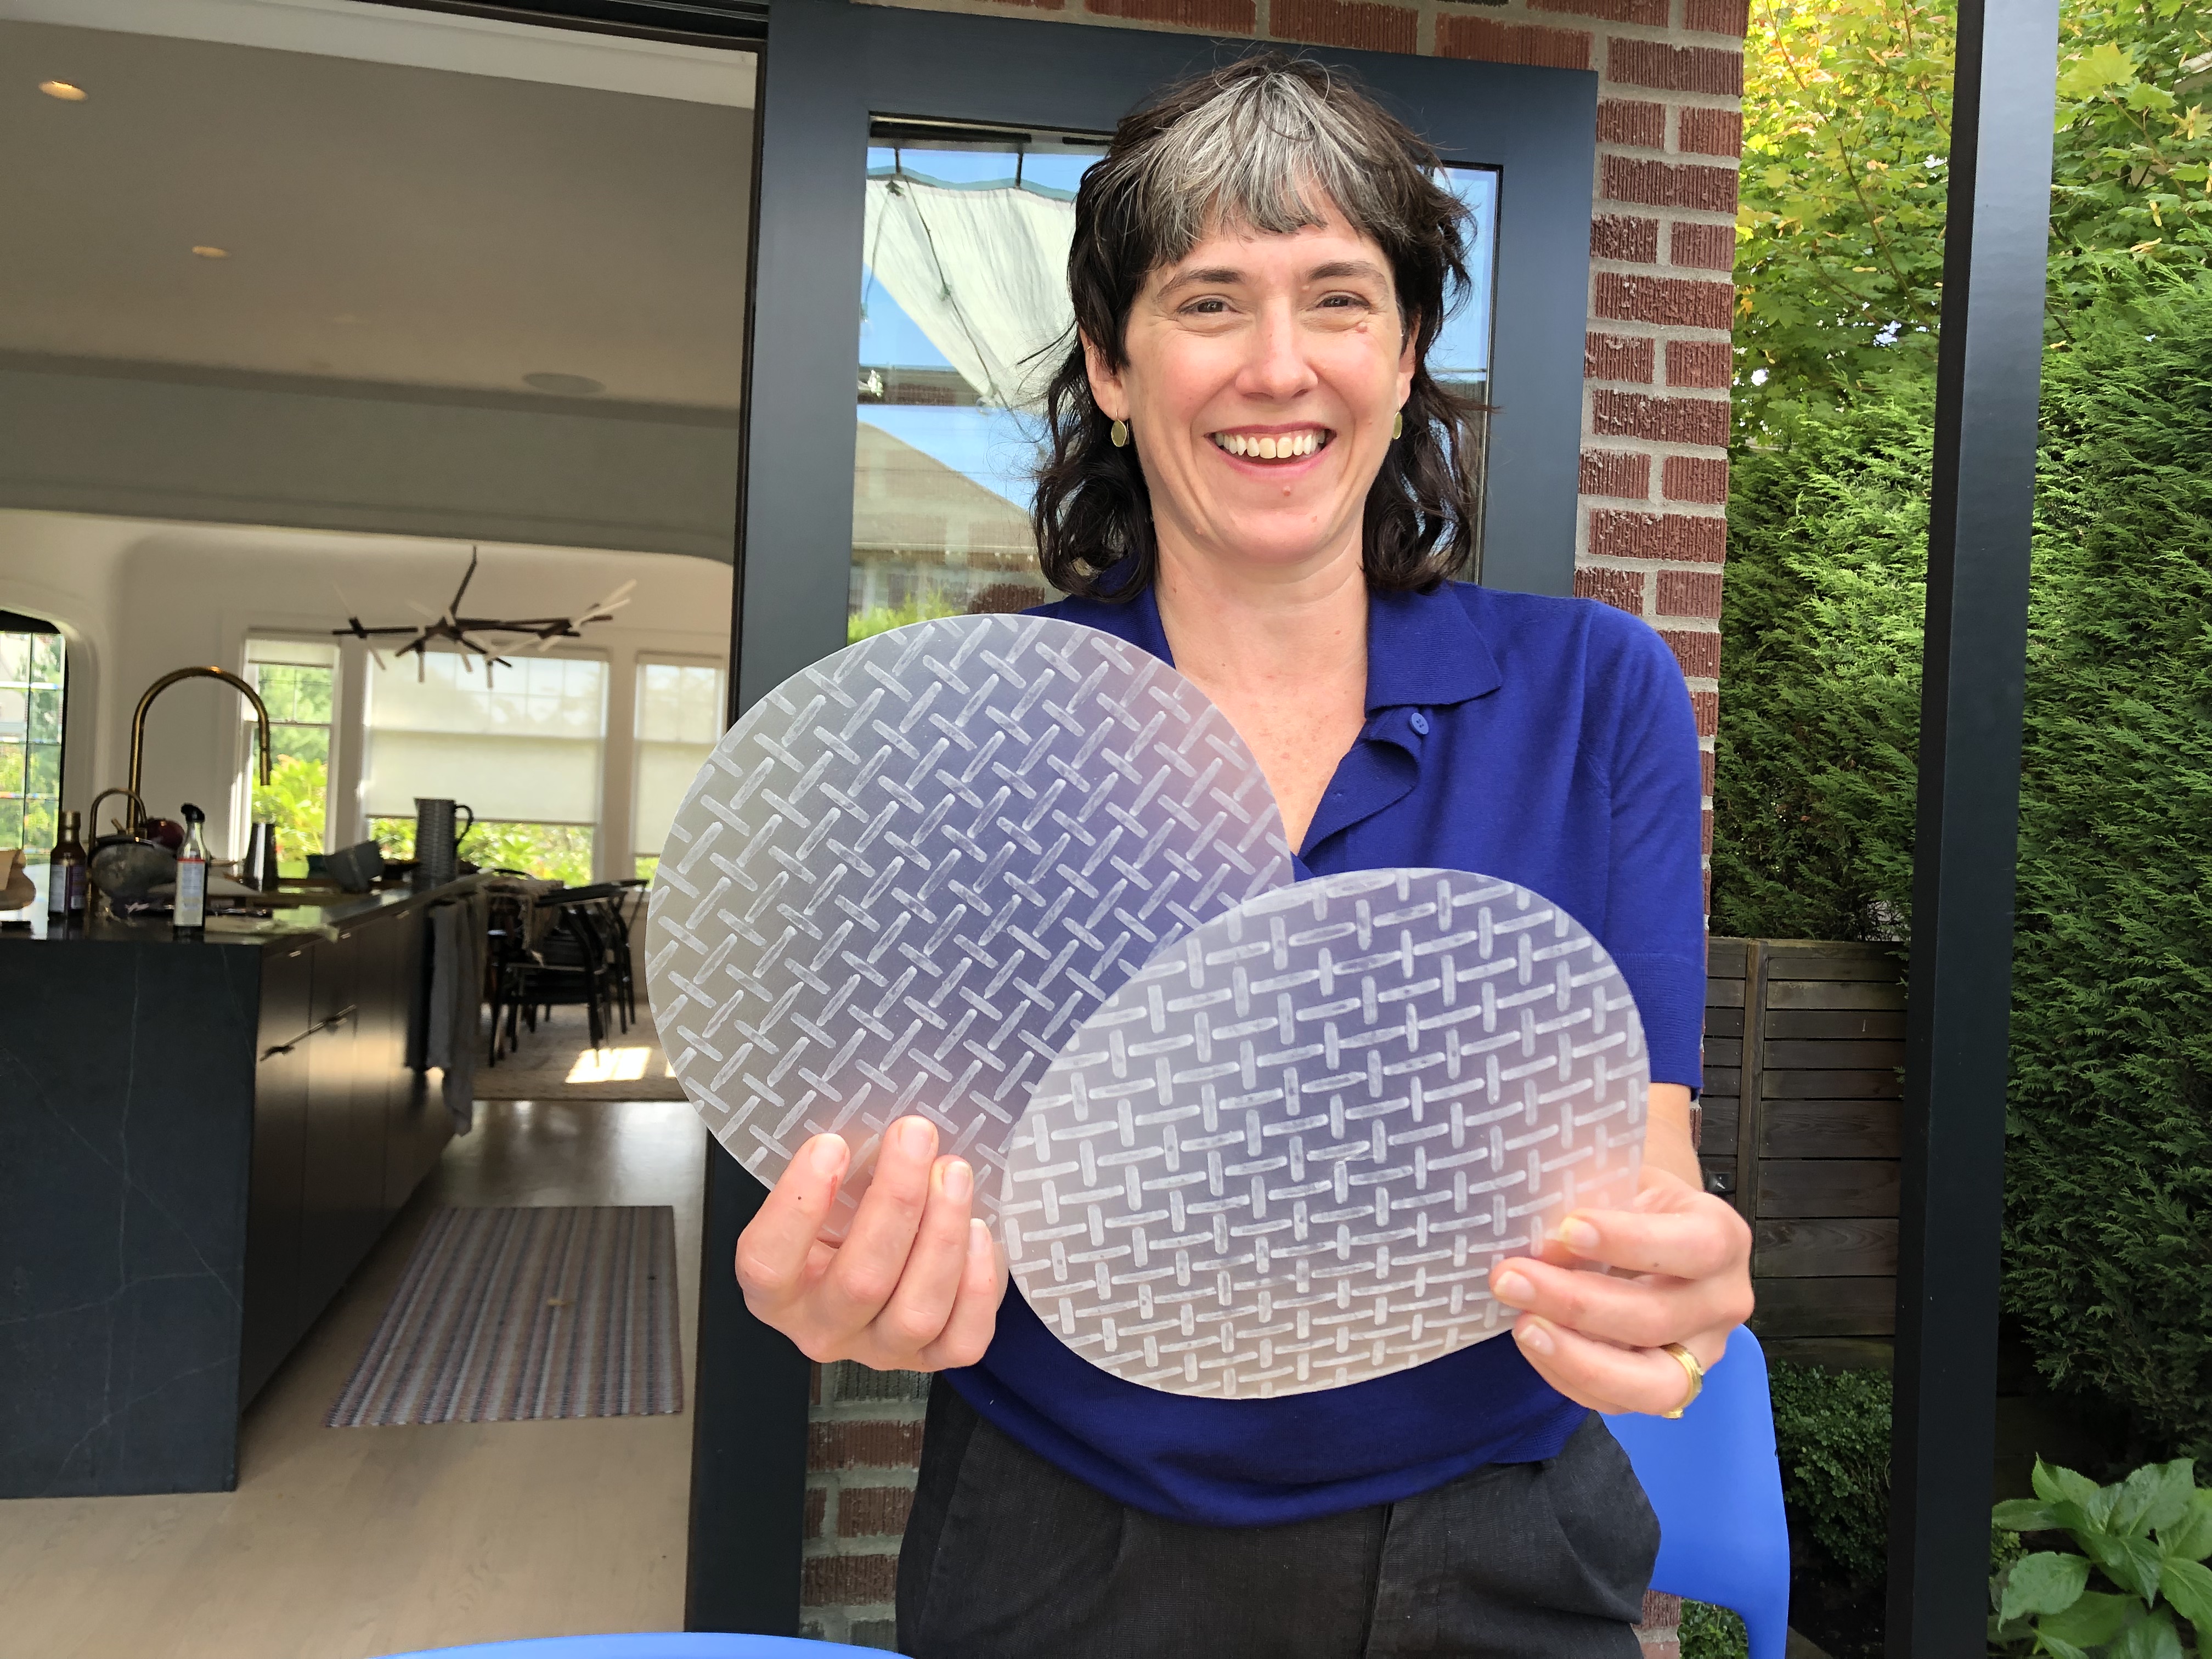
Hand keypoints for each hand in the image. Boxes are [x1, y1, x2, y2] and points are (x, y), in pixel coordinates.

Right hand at [733, 1115, 1005, 1370]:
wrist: (887, 1252)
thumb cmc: (848, 1213)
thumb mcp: (826, 1192)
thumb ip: (835, 1166)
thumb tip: (876, 1115)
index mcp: (776, 1289)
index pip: (767, 1263)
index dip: (797, 1206)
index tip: (830, 1145)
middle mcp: (823, 1327)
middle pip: (859, 1282)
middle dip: (896, 1201)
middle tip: (915, 1136)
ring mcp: (880, 1349)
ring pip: (915, 1311)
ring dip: (943, 1233)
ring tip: (954, 1172)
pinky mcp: (933, 1357)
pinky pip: (962, 1339)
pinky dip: (976, 1284)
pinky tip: (980, 1231)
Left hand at [1487, 1164, 1754, 1415]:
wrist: (1653, 1232)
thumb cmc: (1631, 1202)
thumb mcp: (1620, 1182)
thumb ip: (1590, 1202)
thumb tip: (1544, 1245)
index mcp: (1722, 1237)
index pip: (1692, 1247)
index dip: (1629, 1241)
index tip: (1566, 1228)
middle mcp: (1723, 1302)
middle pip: (1660, 1319)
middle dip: (1577, 1303)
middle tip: (1510, 1278)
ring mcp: (1702, 1353)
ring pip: (1653, 1383)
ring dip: (1576, 1356)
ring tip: (1522, 1324)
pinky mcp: (1669, 1388)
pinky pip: (1621, 1403)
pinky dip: (1569, 1376)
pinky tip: (1533, 1341)